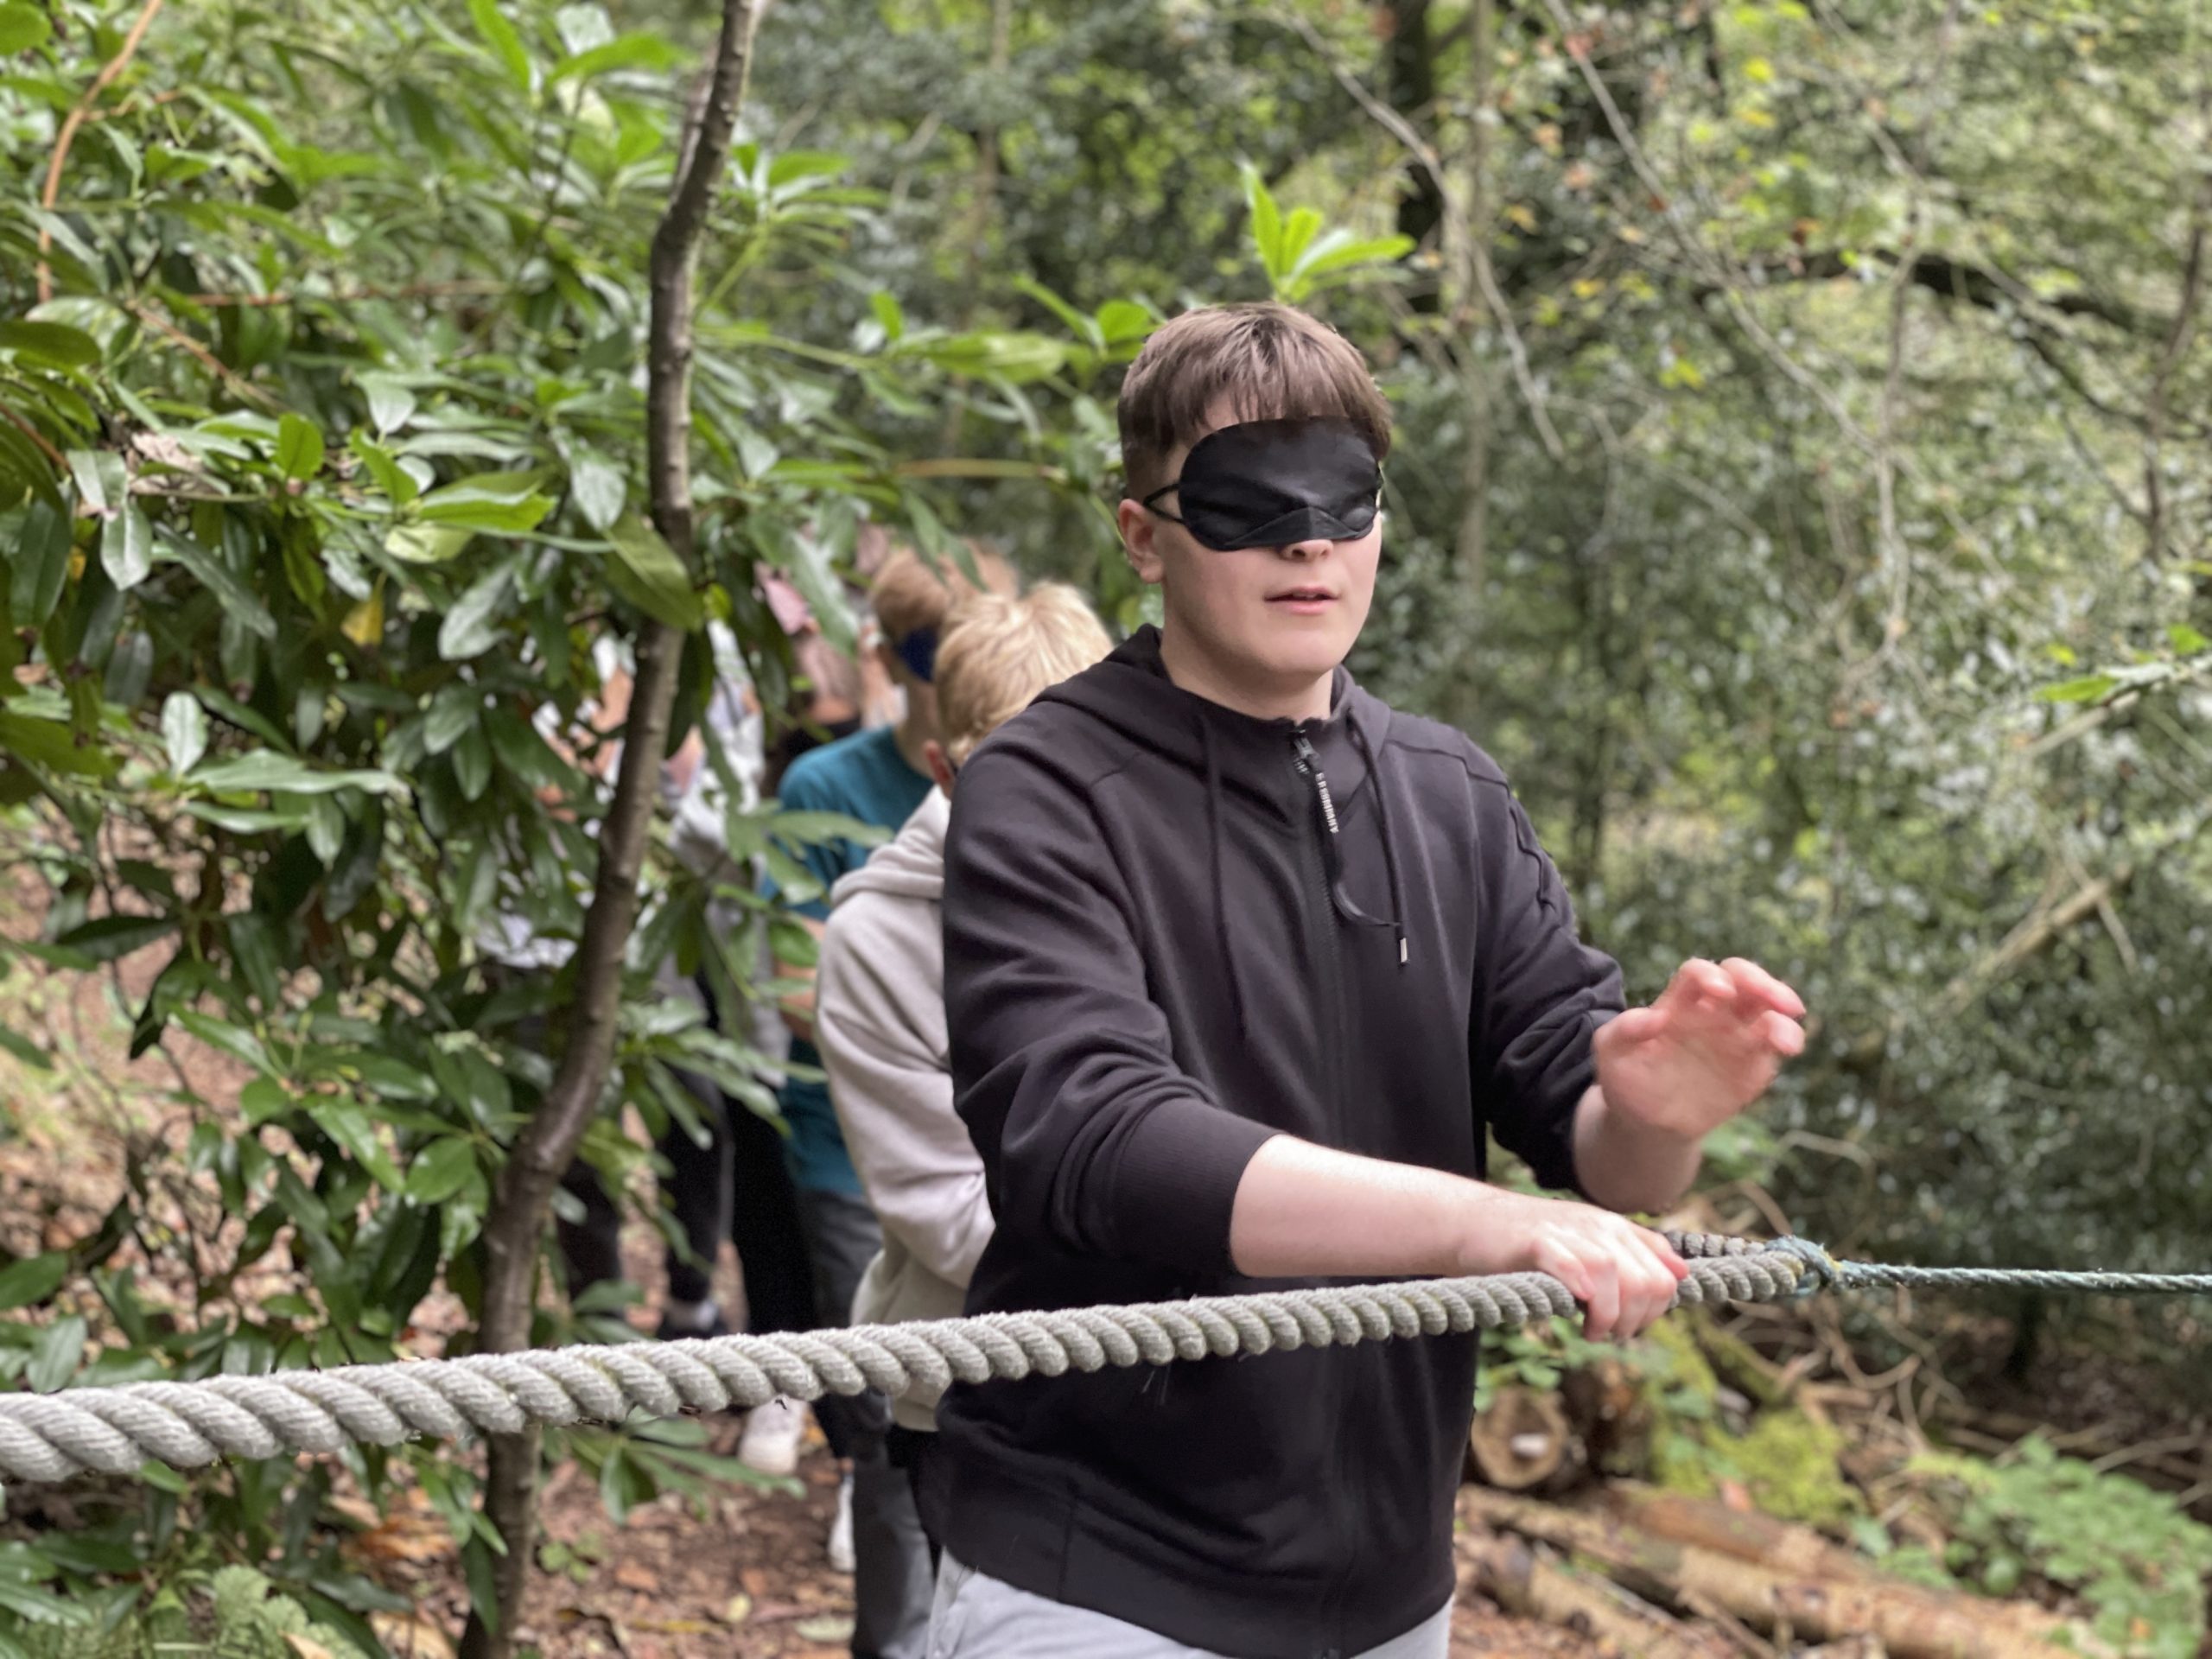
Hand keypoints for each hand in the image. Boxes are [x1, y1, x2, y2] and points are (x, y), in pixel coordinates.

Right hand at [1458, 1190, 1687, 1339]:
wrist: (1474, 1221)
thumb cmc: (1532, 1242)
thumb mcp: (1590, 1241)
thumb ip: (1635, 1253)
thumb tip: (1681, 1273)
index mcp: (1615, 1228)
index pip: (1664, 1273)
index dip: (1656, 1309)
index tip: (1631, 1324)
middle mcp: (1598, 1226)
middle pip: (1644, 1279)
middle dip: (1636, 1318)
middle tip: (1610, 1333)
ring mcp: (1567, 1232)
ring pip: (1612, 1273)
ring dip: (1609, 1314)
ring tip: (1592, 1331)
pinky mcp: (1535, 1241)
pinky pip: (1568, 1263)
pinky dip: (1580, 1285)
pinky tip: (1578, 1304)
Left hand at [1593, 957, 1805, 1139]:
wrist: (1647, 1122)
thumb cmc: (1627, 1079)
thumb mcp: (1611, 1054)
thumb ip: (1623, 1031)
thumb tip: (1653, 1017)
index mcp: (1678, 1003)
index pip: (1699, 974)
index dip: (1710, 976)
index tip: (1718, 993)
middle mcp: (1712, 1012)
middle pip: (1742, 979)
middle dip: (1759, 980)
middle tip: (1773, 998)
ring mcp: (1736, 1036)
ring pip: (1767, 1008)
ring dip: (1781, 1009)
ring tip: (1785, 1031)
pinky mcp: (1752, 1063)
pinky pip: (1775, 1042)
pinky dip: (1787, 1037)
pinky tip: (1787, 1046)